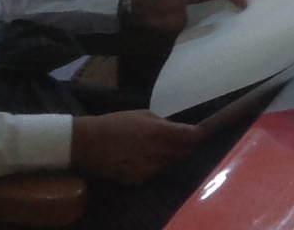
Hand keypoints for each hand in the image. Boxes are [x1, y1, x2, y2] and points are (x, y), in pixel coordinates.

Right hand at [69, 110, 203, 183]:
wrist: (89, 142)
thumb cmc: (116, 122)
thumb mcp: (143, 114)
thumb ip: (162, 123)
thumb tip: (177, 129)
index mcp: (159, 132)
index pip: (190, 136)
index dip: (199, 135)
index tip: (204, 132)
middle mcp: (157, 152)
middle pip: (183, 152)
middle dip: (185, 146)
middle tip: (184, 139)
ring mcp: (148, 168)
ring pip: (170, 163)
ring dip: (170, 156)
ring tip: (159, 147)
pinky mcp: (138, 180)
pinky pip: (155, 172)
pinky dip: (155, 166)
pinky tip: (143, 158)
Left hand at [124, 0, 247, 32]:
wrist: (142, 8)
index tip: (243, 4)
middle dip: (235, 4)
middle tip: (248, 16)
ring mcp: (197, 10)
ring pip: (217, 12)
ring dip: (227, 17)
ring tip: (240, 28)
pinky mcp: (191, 23)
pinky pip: (206, 26)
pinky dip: (215, 30)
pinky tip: (222, 37)